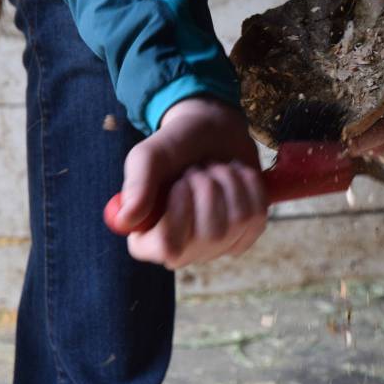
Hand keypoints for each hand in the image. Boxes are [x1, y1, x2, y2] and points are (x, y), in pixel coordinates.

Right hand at [112, 97, 268, 268]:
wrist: (211, 132)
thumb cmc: (174, 147)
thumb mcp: (149, 156)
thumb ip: (137, 184)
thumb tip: (127, 220)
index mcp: (149, 239)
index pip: (168, 248)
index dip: (179, 212)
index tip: (179, 182)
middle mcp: (183, 250)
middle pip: (210, 234)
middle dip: (207, 187)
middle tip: (197, 168)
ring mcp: (217, 246)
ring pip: (236, 222)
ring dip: (228, 182)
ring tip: (214, 169)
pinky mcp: (246, 234)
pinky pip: (257, 214)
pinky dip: (249, 185)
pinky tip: (234, 176)